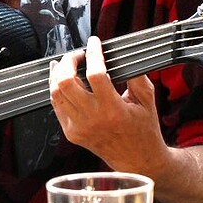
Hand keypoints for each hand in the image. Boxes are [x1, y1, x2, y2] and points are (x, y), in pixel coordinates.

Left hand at [48, 37, 168, 173]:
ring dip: (58, 73)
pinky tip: (61, 80)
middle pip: (66, 82)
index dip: (92, 53)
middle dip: (69, 61)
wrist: (137, 160)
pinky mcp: (71, 133)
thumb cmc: (143, 130)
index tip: (94, 43)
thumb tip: (123, 54)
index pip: (95, 73)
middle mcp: (93, 119)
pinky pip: (57, 106)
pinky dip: (57, 89)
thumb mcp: (147, 100)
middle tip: (78, 54)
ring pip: (56, 93)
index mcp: (113, 110)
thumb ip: (136, 75)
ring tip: (66, 63)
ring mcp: (79, 127)